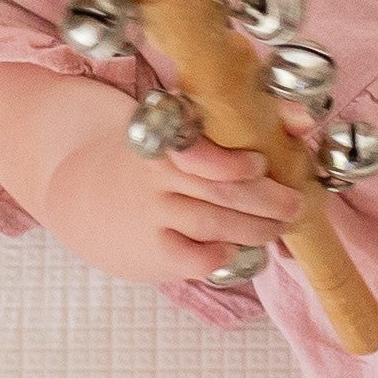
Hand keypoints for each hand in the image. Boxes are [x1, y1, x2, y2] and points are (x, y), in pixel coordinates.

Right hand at [43, 125, 310, 287]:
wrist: (73, 192)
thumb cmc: (142, 161)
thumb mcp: (170, 134)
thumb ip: (227, 129)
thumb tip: (304, 120)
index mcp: (161, 142)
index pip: (199, 153)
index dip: (232, 162)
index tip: (260, 162)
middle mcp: (154, 178)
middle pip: (219, 191)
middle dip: (267, 201)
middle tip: (295, 204)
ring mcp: (150, 216)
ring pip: (214, 223)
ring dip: (256, 228)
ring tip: (278, 227)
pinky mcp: (151, 253)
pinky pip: (196, 258)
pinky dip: (222, 255)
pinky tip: (233, 250)